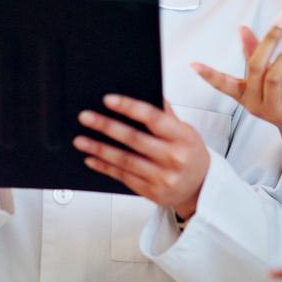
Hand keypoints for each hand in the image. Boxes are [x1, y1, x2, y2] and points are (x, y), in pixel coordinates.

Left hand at [74, 95, 209, 218]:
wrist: (201, 187)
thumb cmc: (190, 153)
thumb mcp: (186, 132)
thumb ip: (166, 114)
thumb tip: (148, 89)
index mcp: (183, 137)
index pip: (154, 118)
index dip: (129, 107)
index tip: (108, 100)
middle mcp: (174, 158)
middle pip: (135, 139)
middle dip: (107, 127)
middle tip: (86, 117)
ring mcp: (162, 178)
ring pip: (125, 161)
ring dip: (99, 149)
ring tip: (80, 139)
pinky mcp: (151, 192)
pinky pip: (123, 177)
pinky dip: (105, 167)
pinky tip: (91, 158)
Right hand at [194, 24, 281, 135]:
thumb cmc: (281, 95)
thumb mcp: (264, 75)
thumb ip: (253, 52)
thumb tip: (242, 28)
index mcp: (244, 94)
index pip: (223, 84)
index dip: (208, 74)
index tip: (193, 65)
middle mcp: (254, 104)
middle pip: (255, 68)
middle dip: (268, 43)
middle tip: (281, 25)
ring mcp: (272, 111)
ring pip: (272, 77)